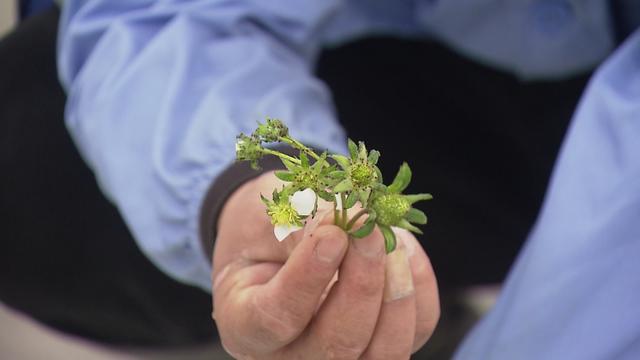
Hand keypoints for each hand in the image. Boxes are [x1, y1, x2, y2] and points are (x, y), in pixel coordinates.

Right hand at [212, 172, 439, 358]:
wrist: (281, 238)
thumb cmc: (265, 228)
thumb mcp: (266, 217)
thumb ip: (302, 222)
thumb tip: (356, 221)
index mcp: (244, 324)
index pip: (276, 319)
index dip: (307, 279)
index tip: (331, 234)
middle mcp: (289, 355)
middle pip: (336, 344)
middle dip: (361, 283)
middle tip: (368, 228)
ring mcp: (339, 356)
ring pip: (383, 352)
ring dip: (395, 291)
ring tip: (388, 238)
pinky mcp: (382, 343)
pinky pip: (416, 331)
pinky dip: (419, 288)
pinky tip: (403, 248)